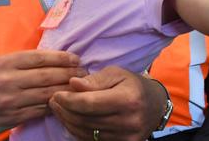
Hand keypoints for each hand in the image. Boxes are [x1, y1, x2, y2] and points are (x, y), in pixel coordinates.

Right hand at [0, 50, 86, 136]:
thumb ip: (21, 61)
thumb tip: (53, 57)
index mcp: (4, 63)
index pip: (39, 57)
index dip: (61, 57)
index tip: (75, 58)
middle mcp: (7, 80)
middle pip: (47, 75)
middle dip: (69, 73)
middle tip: (84, 72)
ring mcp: (11, 100)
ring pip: (47, 93)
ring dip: (67, 89)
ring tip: (80, 86)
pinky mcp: (14, 117)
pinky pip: (41, 109)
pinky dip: (55, 104)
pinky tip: (66, 100)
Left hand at [49, 66, 163, 140]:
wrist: (154, 105)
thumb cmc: (132, 85)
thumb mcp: (116, 74)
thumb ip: (94, 80)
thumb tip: (73, 84)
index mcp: (128, 99)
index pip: (89, 103)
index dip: (69, 100)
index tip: (56, 94)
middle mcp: (129, 121)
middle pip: (86, 120)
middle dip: (65, 111)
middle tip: (53, 101)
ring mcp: (126, 137)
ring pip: (87, 132)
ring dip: (68, 122)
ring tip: (59, 109)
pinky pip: (93, 140)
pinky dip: (78, 131)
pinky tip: (71, 120)